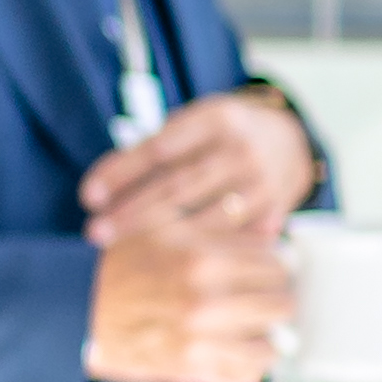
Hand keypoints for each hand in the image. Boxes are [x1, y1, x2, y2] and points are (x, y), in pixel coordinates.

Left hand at [78, 84, 314, 245]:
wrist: (292, 142)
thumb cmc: (222, 136)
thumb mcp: (191, 125)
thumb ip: (147, 151)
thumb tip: (96, 191)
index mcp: (217, 118)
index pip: (160, 149)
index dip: (122, 173)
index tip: (89, 197)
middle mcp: (242, 148)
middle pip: (178, 187)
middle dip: (132, 213)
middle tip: (95, 233)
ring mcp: (262, 182)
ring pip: (204, 218)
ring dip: (160, 238)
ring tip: (120, 251)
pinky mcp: (275, 212)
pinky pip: (232, 239)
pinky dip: (199, 251)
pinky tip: (168, 263)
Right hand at [83, 208, 292, 381]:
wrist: (76, 309)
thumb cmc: (119, 266)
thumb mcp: (165, 227)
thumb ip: (219, 225)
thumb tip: (271, 232)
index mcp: (204, 260)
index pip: (276, 265)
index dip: (280, 265)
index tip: (274, 270)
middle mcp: (206, 302)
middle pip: (282, 304)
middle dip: (279, 299)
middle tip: (269, 298)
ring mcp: (199, 343)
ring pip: (270, 347)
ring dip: (269, 338)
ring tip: (259, 330)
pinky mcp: (189, 373)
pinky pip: (244, 380)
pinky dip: (249, 370)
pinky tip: (240, 355)